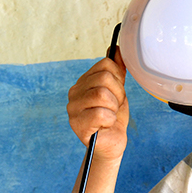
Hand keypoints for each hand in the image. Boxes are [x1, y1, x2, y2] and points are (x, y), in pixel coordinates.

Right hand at [67, 47, 128, 162]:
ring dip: (113, 107)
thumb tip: (116, 49)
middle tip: (114, 107)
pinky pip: (101, 114)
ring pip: (101, 94)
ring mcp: (73, 108)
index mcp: (83, 81)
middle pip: (104, 78)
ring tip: (109, 115)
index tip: (117, 92)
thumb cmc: (113, 118)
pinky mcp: (77, 125)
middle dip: (118, 94)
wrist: (111, 143)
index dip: (118, 78)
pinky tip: (105, 125)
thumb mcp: (118, 91)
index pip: (105, 64)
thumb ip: (116, 70)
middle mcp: (74, 92)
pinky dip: (110, 120)